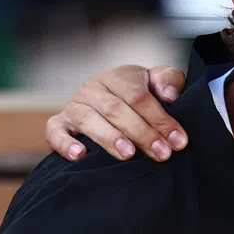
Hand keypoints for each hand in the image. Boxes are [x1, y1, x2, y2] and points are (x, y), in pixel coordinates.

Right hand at [46, 65, 188, 162]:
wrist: (112, 101)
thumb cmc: (142, 95)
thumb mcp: (158, 83)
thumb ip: (169, 81)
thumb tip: (169, 95)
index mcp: (118, 77)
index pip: (139, 97)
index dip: (160, 119)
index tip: (178, 141)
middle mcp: (93, 89)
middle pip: (115, 109)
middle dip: (141, 133)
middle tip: (161, 153)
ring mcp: (74, 106)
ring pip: (88, 120)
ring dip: (109, 138)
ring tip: (128, 154)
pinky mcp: (60, 123)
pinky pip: (55, 131)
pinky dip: (65, 143)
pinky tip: (80, 155)